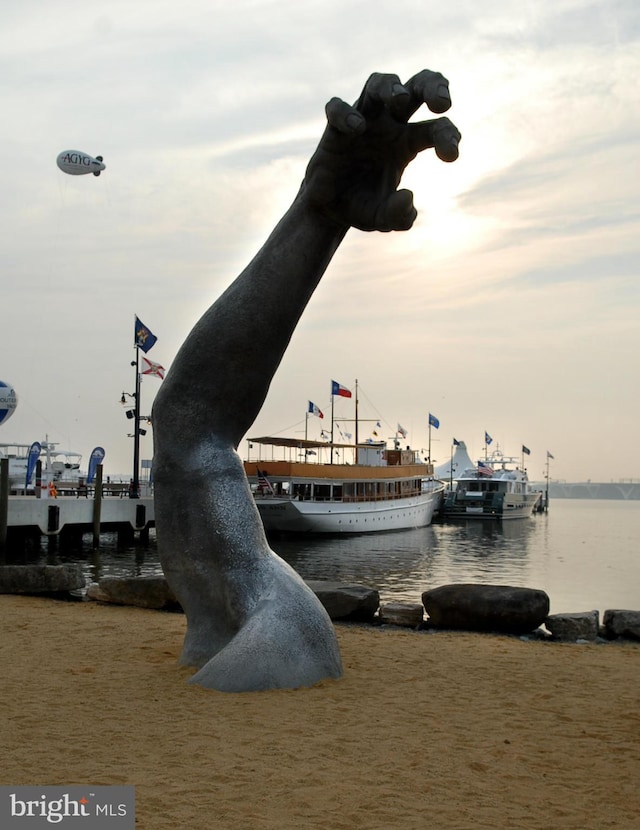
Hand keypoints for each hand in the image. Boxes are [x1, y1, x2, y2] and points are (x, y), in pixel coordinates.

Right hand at [303, 70, 460, 231]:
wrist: (328, 210)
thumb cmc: (362, 206)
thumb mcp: (382, 220)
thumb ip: (398, 216)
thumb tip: (407, 197)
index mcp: (410, 142)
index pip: (438, 127)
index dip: (448, 136)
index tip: (450, 155)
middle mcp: (390, 124)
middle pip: (417, 86)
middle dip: (433, 86)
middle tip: (443, 102)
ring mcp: (362, 120)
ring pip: (379, 83)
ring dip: (391, 87)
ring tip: (399, 101)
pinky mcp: (334, 127)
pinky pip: (338, 107)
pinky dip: (346, 113)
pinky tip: (357, 128)